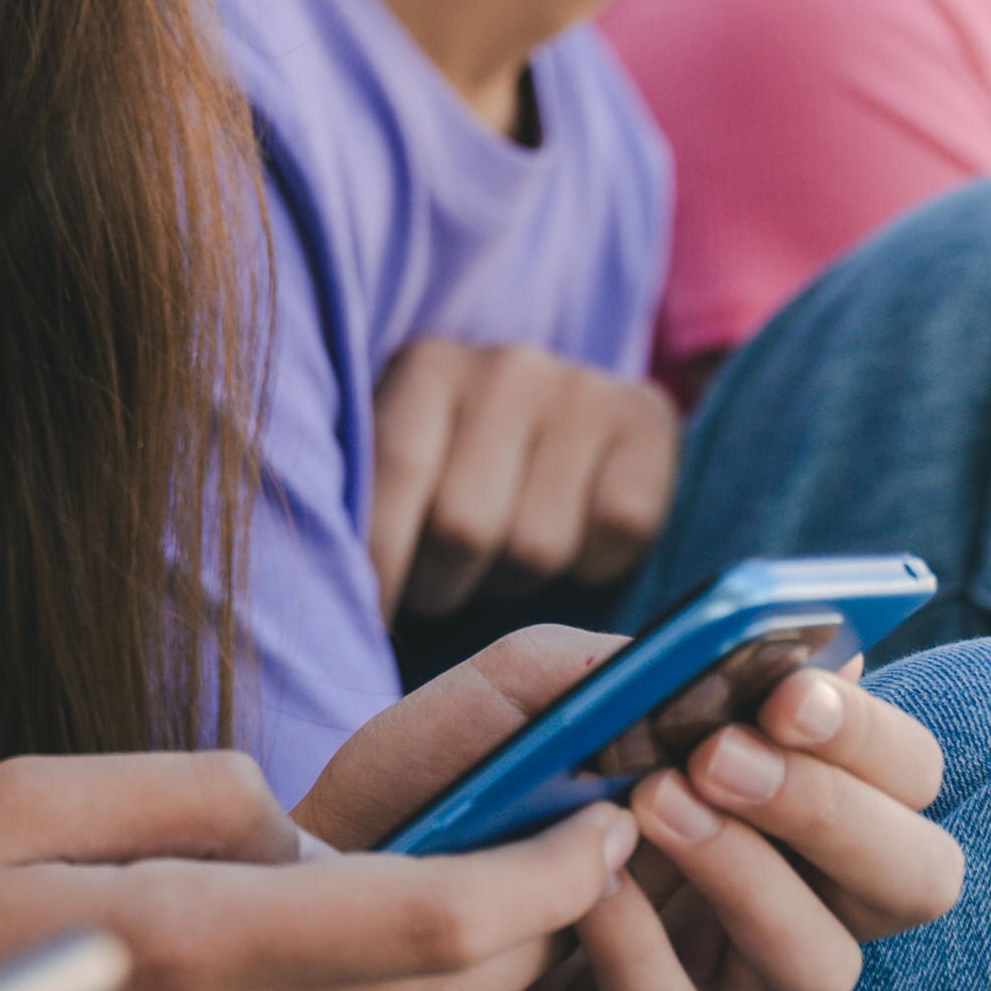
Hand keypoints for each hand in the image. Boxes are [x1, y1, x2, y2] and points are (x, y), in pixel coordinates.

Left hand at [303, 629, 959, 990]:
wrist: (316, 881)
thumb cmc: (439, 777)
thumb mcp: (520, 692)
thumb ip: (629, 666)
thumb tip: (752, 658)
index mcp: (776, 794)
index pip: (904, 776)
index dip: (875, 738)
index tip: (794, 694)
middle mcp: (774, 892)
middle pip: (914, 881)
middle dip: (837, 813)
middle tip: (725, 758)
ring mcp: (711, 984)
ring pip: (820, 969)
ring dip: (748, 879)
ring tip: (651, 808)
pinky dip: (635, 949)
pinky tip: (576, 894)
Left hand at [372, 338, 678, 617]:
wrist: (570, 427)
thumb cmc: (457, 472)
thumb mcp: (403, 475)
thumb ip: (372, 514)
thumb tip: (342, 610)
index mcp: (426, 367)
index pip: (394, 473)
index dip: (379, 564)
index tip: (368, 624)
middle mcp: (506, 366)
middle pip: (464, 527)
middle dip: (444, 585)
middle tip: (444, 587)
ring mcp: (581, 388)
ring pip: (538, 547)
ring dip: (516, 581)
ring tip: (505, 560)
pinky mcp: (648, 418)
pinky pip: (618, 529)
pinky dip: (596, 563)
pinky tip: (577, 541)